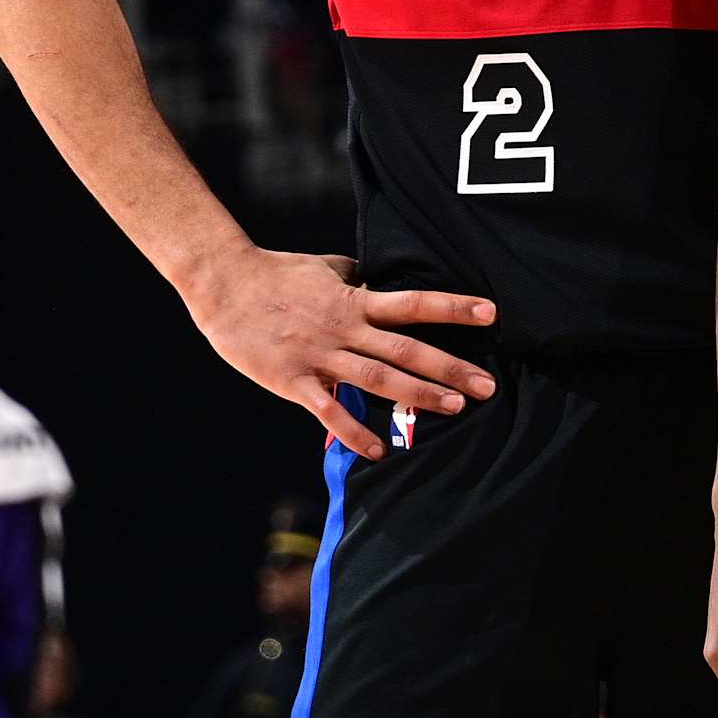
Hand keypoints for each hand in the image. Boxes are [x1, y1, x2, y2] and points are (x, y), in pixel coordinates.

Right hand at [185, 245, 497, 458]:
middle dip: (449, 368)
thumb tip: (386, 284)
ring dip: (416, 396)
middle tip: (487, 385)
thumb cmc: (280, 273)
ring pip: (376, 379)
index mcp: (356, 300)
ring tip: (454, 408)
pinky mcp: (292, 380)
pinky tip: (378, 449)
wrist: (225, 284)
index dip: (454, 308)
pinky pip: (327, 410)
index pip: (415, 303)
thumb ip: (361, 281)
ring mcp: (319, 356)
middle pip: (406, 349)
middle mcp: (345, 328)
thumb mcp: (330, 268)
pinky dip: (352, 431)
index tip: (491, 314)